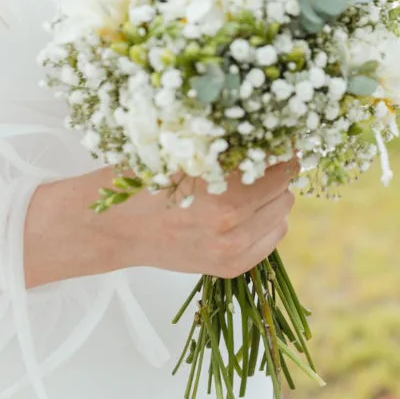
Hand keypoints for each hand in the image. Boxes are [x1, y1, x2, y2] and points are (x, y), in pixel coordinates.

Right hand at [24, 161, 297, 286]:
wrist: (113, 228)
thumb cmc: (145, 182)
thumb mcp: (186, 152)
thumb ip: (230, 146)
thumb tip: (272, 131)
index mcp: (225, 198)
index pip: (281, 168)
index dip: (281, 150)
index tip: (277, 139)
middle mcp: (233, 230)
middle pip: (286, 190)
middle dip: (274, 174)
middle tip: (256, 162)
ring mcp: (233, 253)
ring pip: (282, 215)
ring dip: (271, 199)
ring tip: (245, 189)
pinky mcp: (230, 268)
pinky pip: (272, 238)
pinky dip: (265, 222)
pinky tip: (242, 212)